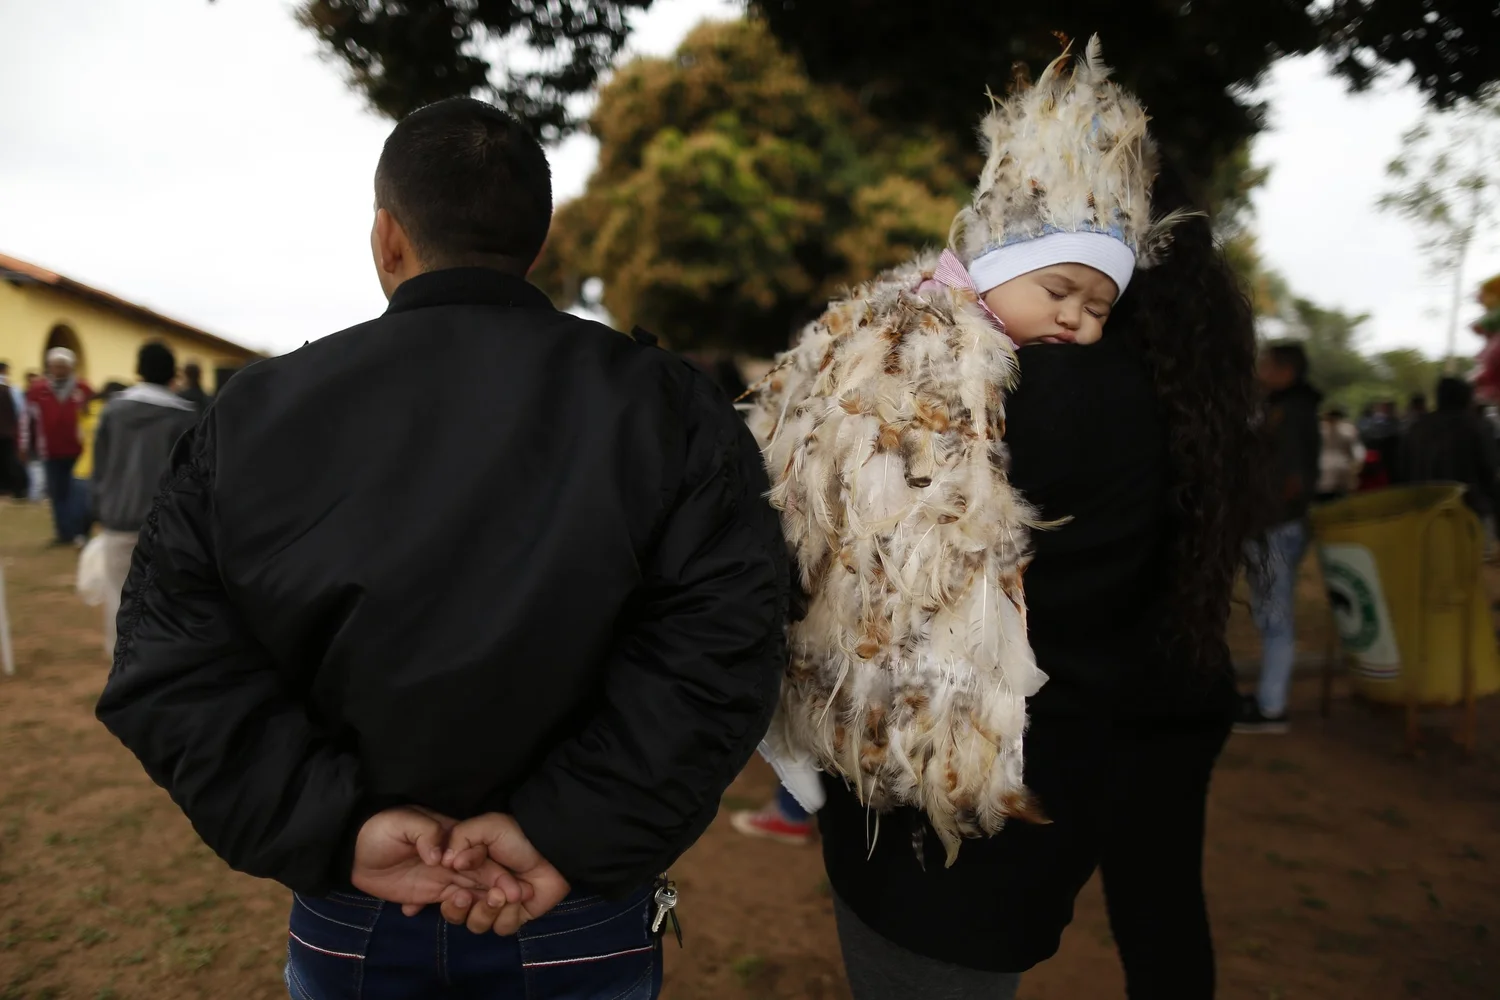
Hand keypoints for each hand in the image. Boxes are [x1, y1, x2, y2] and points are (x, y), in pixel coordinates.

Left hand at [350, 807, 527, 916]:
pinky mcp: (426, 894)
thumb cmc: (382, 828)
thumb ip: (425, 833)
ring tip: (455, 907)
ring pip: (467, 895)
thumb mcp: (403, 821)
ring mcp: (441, 878)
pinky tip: (425, 911)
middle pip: (482, 879)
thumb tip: (440, 857)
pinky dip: (444, 912)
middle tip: (498, 906)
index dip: (500, 873)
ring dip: (468, 906)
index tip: (513, 891)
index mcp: (454, 839)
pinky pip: (444, 907)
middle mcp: (454, 860)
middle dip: (494, 895)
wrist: (354, 849)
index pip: (484, 857)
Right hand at [438, 813, 569, 935]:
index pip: (444, 895)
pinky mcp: (513, 917)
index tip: (457, 891)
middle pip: (455, 915)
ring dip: (487, 911)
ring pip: (477, 925)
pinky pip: (502, 927)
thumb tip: (446, 861)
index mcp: (465, 874)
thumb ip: (461, 838)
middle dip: (459, 909)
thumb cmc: (517, 837)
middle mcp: (476, 892)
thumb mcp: (487, 827)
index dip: (445, 899)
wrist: (550, 850)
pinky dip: (509, 915)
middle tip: (468, 897)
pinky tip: (519, 898)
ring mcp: (495, 907)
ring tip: (502, 894)